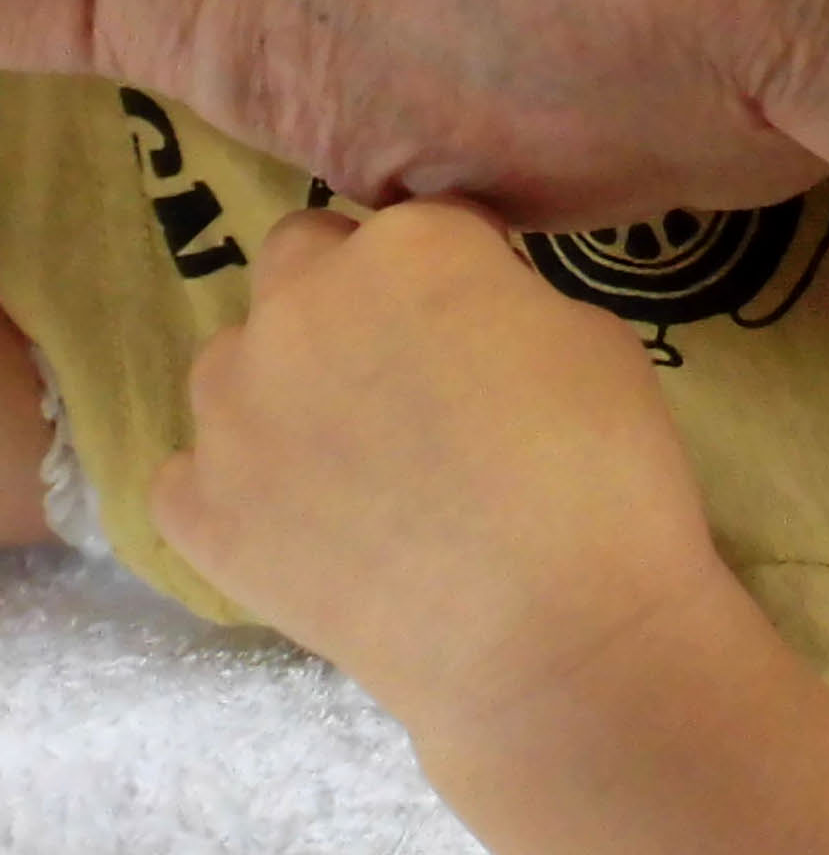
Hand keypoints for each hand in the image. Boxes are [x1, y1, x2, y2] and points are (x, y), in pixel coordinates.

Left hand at [151, 203, 723, 722]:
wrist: (551, 634)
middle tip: (415, 374)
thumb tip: (463, 318)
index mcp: (409, 247)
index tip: (493, 316)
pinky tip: (308, 526)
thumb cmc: (605, 472)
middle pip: (303, 258)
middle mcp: (298, 304)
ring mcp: (231, 410)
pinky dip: (242, 488)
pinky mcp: (198, 508)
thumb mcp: (592, 339)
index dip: (464, 264)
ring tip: (356, 460)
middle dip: (350, 295)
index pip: (423, 220)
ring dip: (284, 385)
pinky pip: (197, 472)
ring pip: (235, 363)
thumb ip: (502, 301)